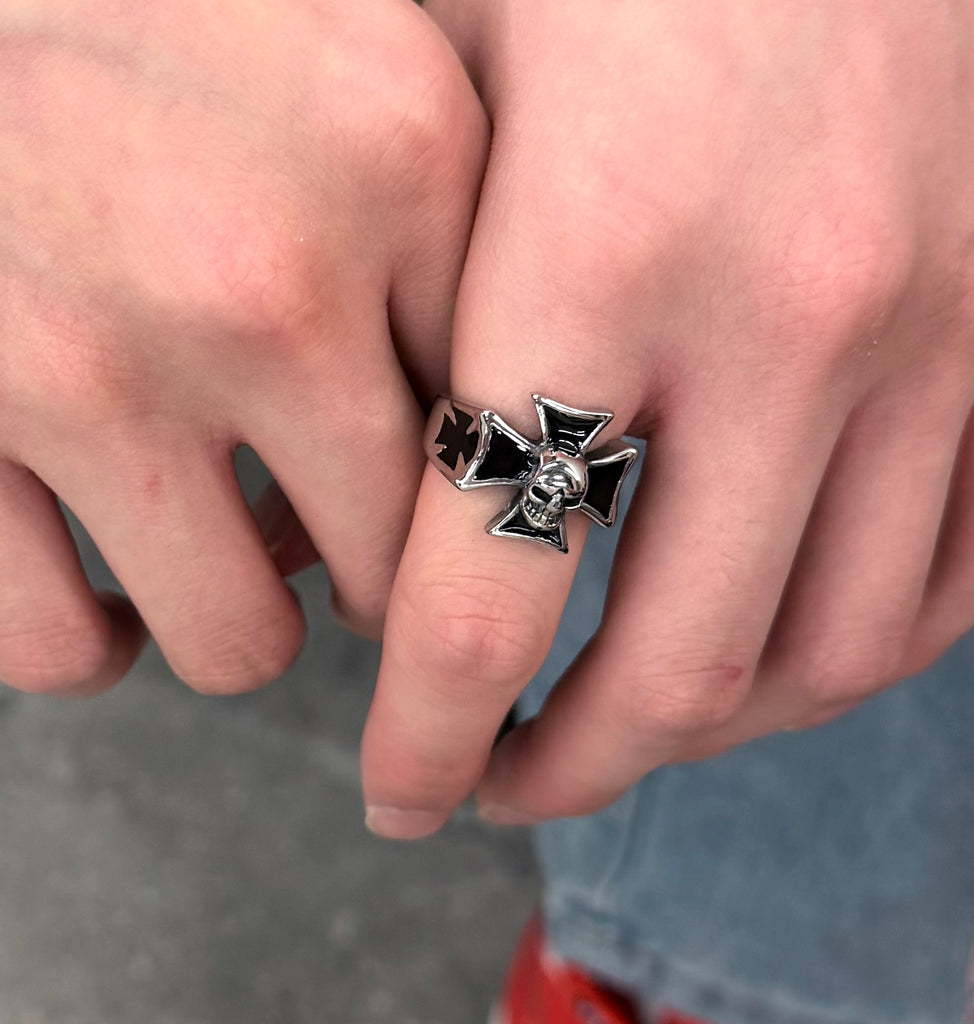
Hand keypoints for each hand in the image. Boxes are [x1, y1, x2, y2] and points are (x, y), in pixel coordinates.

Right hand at [0, 0, 485, 694]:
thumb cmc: (183, 30)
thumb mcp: (365, 74)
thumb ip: (458, 235)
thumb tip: (490, 437)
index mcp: (400, 165)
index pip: (510, 424)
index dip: (485, 493)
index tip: (461, 511)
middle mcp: (263, 279)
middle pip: (394, 562)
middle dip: (375, 577)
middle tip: (342, 539)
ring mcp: (98, 363)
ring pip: (238, 642)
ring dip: (246, 622)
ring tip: (233, 559)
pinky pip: (55, 646)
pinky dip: (94, 642)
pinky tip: (112, 593)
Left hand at [361, 0, 973, 835]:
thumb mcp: (460, 78)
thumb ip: (411, 298)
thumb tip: (357, 502)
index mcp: (602, 246)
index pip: (487, 594)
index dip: (427, 731)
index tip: (402, 792)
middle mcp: (792, 309)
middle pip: (678, 666)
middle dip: (574, 764)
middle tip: (504, 780)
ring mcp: (943, 321)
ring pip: (836, 646)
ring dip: (715, 727)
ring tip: (628, 727)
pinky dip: (873, 643)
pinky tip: (787, 641)